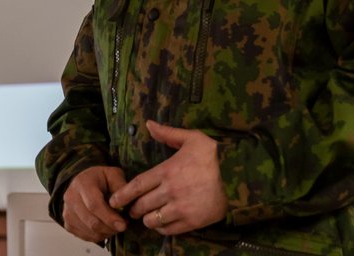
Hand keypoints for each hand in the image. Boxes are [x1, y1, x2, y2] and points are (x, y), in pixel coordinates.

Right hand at [61, 165, 127, 242]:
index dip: (109, 218)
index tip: (123, 224)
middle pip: (91, 221)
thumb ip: (120, 186)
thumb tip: (126, 202)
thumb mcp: (113, 174)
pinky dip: (98, 236)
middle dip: (110, 228)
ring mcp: (67, 212)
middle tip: (123, 226)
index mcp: (82, 183)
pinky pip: (85, 236)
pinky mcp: (68, 223)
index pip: (94, 205)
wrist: (83, 181)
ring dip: (106, 233)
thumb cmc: (99, 178)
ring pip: (89, 231)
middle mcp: (70, 198)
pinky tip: (105, 227)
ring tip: (115, 225)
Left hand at [108, 121, 228, 235]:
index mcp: (167, 171)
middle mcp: (170, 191)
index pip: (136, 186)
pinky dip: (161, 227)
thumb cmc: (214, 156)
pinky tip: (163, 222)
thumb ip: (168, 133)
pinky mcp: (191, 222)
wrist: (239, 176)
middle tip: (133, 208)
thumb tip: (148, 124)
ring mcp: (180, 208)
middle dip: (134, 208)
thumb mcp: (193, 138)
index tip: (114, 200)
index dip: (122, 195)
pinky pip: (167, 230)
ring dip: (147, 219)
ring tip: (149, 215)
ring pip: (152, 220)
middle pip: (141, 205)